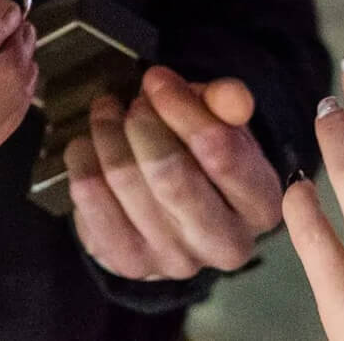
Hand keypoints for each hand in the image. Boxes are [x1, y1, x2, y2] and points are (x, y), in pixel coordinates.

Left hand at [64, 65, 282, 280]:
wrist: (175, 213)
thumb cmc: (204, 159)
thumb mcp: (223, 123)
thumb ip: (229, 103)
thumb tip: (230, 95)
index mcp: (261, 206)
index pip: (221, 153)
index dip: (181, 108)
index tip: (157, 80)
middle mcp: (226, 244)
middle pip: (170, 174)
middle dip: (143, 123)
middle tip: (134, 102)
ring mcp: (175, 262)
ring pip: (125, 179)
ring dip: (108, 132)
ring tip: (109, 114)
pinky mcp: (129, 263)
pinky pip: (89, 197)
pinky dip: (82, 158)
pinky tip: (89, 144)